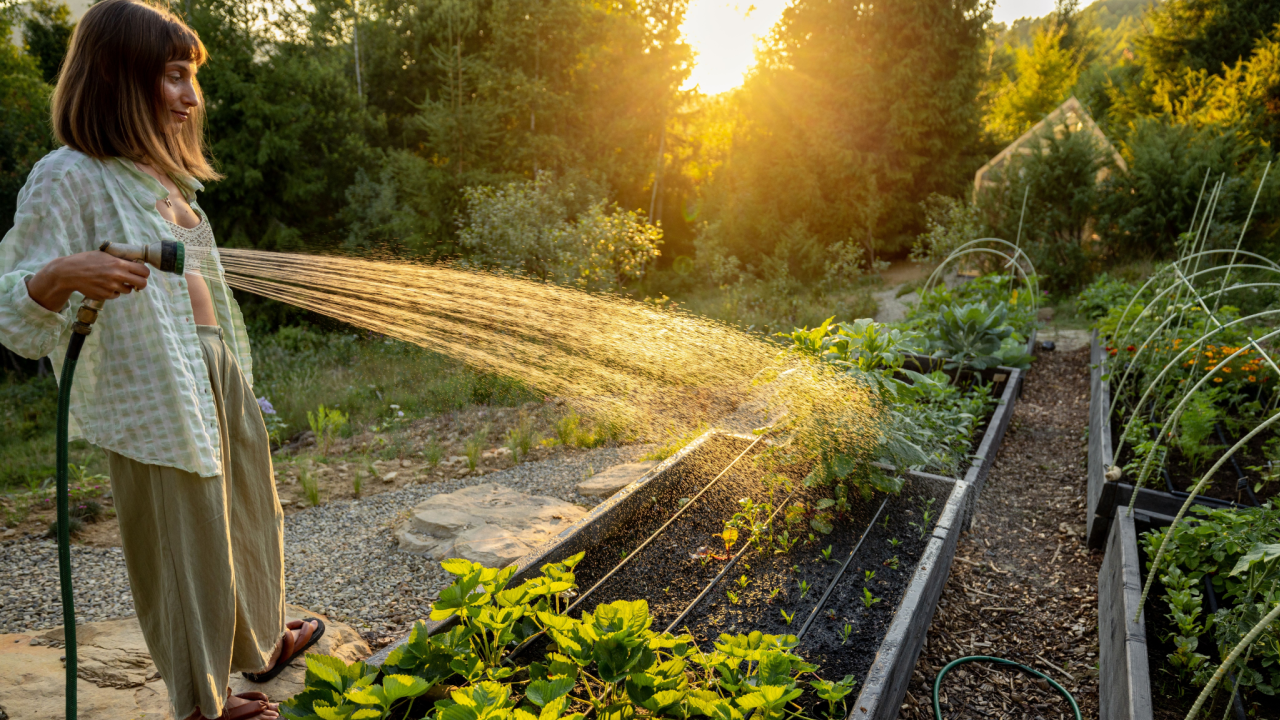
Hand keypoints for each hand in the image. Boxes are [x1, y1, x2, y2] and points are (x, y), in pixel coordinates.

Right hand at [25, 251, 150, 310]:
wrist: (69, 273)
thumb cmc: (87, 261)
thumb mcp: (104, 255)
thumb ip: (120, 259)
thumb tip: (135, 262)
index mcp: (119, 264)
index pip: (143, 271)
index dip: (145, 273)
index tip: (142, 274)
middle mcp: (117, 276)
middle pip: (142, 284)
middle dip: (141, 283)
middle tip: (136, 282)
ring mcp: (111, 287)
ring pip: (128, 290)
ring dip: (125, 287)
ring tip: (114, 281)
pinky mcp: (105, 295)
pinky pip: (116, 295)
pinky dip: (113, 292)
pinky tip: (104, 285)